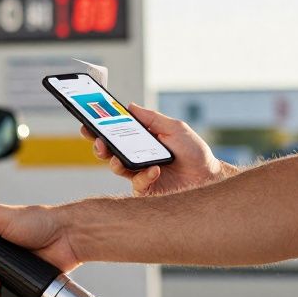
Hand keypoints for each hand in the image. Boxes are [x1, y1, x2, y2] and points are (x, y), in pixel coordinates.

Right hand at [84, 103, 231, 195]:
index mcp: (140, 140)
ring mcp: (139, 174)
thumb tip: (130, 106)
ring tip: (118, 157)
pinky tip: (155, 169)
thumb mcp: (175, 128)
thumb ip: (152, 118)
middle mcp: (135, 156)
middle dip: (99, 145)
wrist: (209, 176)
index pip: (115, 133)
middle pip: (109, 151)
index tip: (88, 122)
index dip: (99, 128)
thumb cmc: (194, 152)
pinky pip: (137, 183)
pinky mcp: (146, 190)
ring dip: (114, 161)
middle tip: (97, 140)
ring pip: (116, 167)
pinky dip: (145, 175)